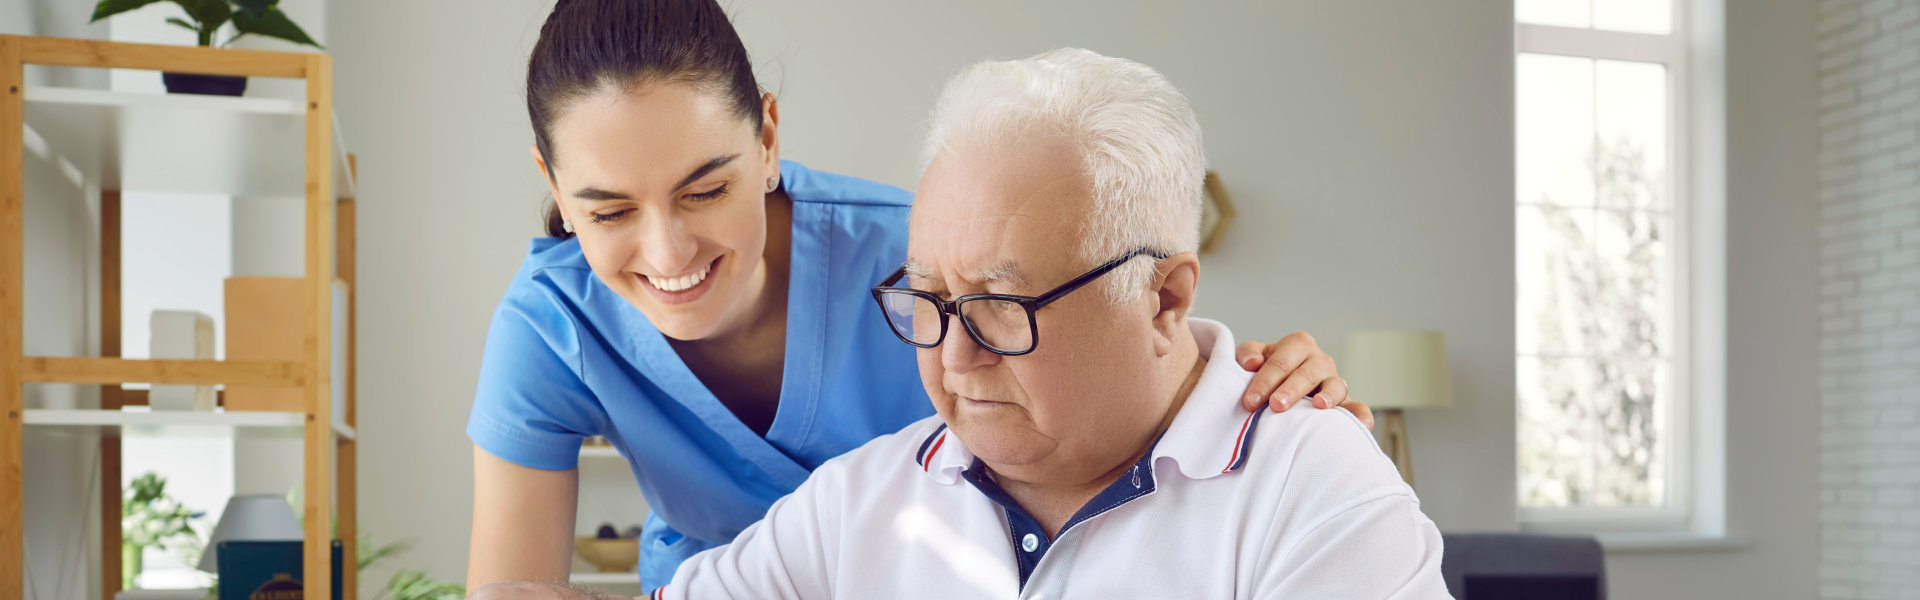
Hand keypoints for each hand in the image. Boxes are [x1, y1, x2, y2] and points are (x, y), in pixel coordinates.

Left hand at [1235, 331, 1373, 429]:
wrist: (1280, 386)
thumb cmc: (1266, 372)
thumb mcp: (1254, 357)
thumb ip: (1248, 354)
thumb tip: (1252, 363)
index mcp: (1298, 344)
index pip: (1281, 361)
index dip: (1264, 381)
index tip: (1250, 401)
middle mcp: (1319, 360)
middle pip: (1306, 373)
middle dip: (1290, 390)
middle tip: (1276, 405)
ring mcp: (1334, 381)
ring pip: (1335, 385)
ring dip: (1328, 395)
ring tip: (1319, 406)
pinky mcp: (1345, 403)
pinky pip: (1357, 407)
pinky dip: (1361, 415)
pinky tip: (1362, 426)